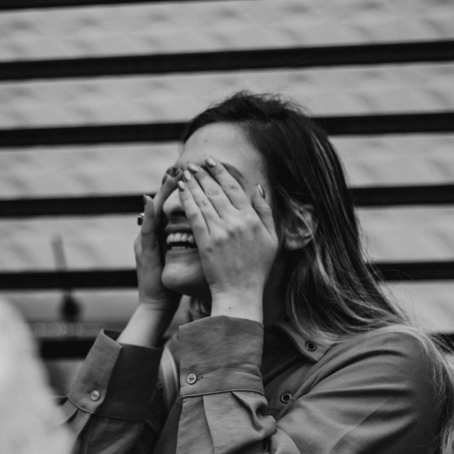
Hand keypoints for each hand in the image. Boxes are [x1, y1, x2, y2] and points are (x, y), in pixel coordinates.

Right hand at [134, 169, 180, 314]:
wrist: (157, 303)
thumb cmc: (172, 283)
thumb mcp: (181, 258)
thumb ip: (189, 241)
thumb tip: (207, 227)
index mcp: (163, 234)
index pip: (175, 207)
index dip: (182, 190)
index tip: (192, 173)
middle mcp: (152, 233)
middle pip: (162, 203)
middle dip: (171, 185)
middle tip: (178, 165)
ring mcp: (145, 240)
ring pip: (152, 211)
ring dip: (158, 193)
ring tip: (165, 175)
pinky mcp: (143, 250)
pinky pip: (145, 229)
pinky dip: (147, 214)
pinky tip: (148, 200)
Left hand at [178, 158, 277, 319]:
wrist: (241, 292)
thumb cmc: (257, 268)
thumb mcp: (272, 238)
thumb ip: (266, 212)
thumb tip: (258, 188)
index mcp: (252, 219)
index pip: (235, 188)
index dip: (222, 173)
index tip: (212, 162)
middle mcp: (236, 222)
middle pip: (217, 191)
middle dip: (204, 174)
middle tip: (195, 164)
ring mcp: (220, 231)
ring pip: (204, 200)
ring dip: (193, 183)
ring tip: (185, 172)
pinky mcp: (206, 242)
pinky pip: (194, 215)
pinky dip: (187, 200)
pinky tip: (181, 190)